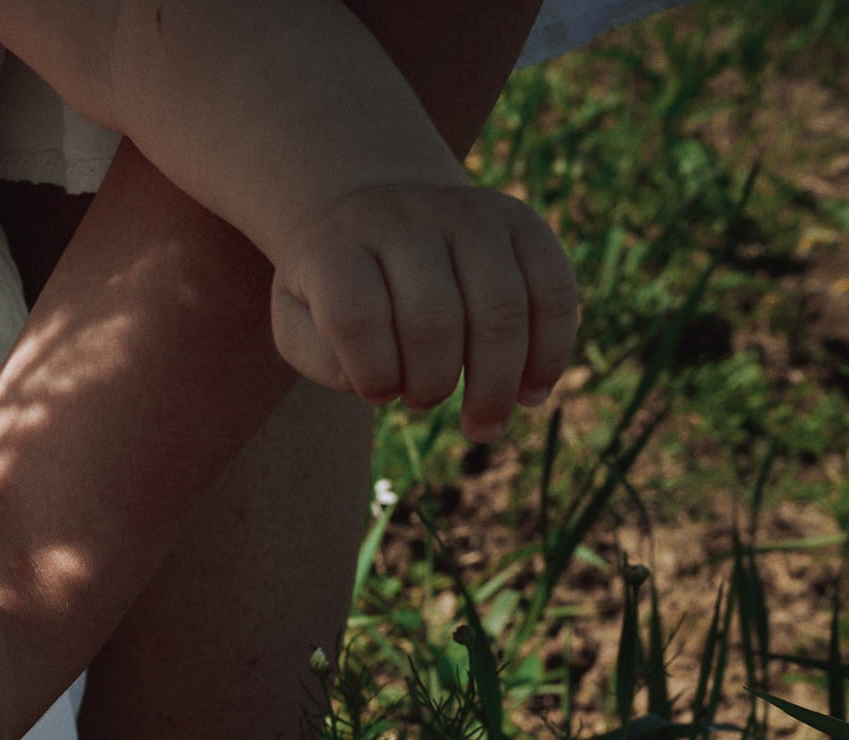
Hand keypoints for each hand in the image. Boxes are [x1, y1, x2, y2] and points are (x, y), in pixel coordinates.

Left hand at [268, 182, 577, 441]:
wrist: (370, 206)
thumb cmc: (330, 286)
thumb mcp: (295, 319)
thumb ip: (322, 359)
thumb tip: (384, 384)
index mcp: (339, 245)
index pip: (357, 316)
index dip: (371, 373)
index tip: (375, 393)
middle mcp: (408, 218)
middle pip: (434, 319)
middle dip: (433, 385)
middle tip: (421, 403)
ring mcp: (471, 214)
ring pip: (501, 309)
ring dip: (495, 384)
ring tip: (482, 425)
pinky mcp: (522, 222)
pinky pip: (553, 290)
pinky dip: (550, 352)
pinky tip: (530, 393)